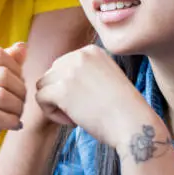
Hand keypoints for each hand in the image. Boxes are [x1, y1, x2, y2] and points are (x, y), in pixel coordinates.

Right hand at [0, 43, 26, 170]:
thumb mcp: (0, 86)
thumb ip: (10, 64)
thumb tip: (22, 46)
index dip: (15, 68)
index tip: (18, 84)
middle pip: (1, 75)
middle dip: (20, 90)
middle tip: (22, 103)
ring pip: (0, 96)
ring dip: (18, 106)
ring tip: (18, 114)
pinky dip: (13, 121)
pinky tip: (15, 126)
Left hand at [34, 45, 155, 148]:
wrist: (133, 123)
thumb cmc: (122, 109)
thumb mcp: (104, 78)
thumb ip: (82, 74)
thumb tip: (52, 82)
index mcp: (90, 51)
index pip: (62, 66)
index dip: (70, 88)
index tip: (88, 100)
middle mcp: (79, 55)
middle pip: (50, 75)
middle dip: (60, 95)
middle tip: (81, 111)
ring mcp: (69, 71)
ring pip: (42, 86)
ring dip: (54, 104)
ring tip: (75, 116)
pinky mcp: (61, 90)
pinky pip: (40, 99)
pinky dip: (52, 114)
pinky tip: (72, 121)